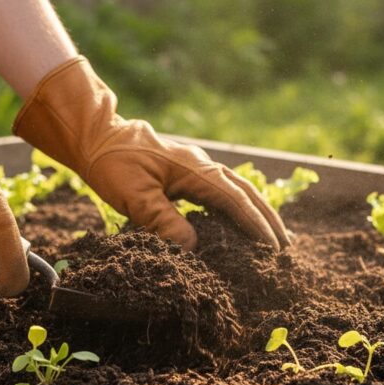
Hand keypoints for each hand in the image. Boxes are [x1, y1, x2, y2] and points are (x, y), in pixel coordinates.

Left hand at [13, 57, 289, 250]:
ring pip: (236, 189)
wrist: (97, 137)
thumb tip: (192, 247)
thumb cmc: (114, 165)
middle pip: (245, 192)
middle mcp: (201, 167)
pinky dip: (237, 206)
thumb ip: (163, 221)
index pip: (234, 200)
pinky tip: (238, 222)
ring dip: (256, 211)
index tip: (272, 247)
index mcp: (194, 171)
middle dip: (267, 218)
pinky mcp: (186, 172)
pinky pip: (221, 190)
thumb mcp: (134, 196)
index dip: (254, 224)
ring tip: (272, 236)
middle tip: (285, 246)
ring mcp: (196, 167)